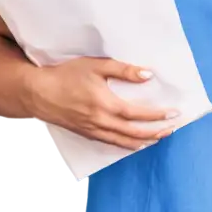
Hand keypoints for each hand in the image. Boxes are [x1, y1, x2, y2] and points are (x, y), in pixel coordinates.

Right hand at [24, 57, 178, 150]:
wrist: (38, 92)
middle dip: (155, 132)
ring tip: (158, 138)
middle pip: (134, 132)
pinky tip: (134, 143)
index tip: (173, 113)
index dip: (157, 116)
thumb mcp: (95, 66)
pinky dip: (126, 145)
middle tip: (171, 129)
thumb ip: (123, 70)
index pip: (138, 114)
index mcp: (105, 104)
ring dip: (143, 141)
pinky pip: (111, 143)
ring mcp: (93, 130)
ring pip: (123, 142)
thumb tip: (147, 75)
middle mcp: (101, 121)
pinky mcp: (86, 134)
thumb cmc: (66, 75)